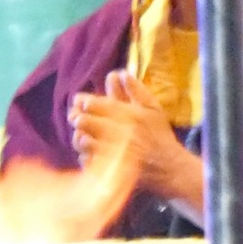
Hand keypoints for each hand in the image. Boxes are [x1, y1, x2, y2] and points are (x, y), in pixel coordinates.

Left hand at [69, 72, 204, 208]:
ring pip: (82, 141)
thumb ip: (136, 90)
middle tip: (74, 116)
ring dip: (78, 135)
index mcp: (130, 116)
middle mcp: (119, 133)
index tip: (80, 101)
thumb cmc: (159, 134)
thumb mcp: (153, 108)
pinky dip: (84, 154)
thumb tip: (120, 73)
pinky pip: (86, 160)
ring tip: (80, 133)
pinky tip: (88, 151)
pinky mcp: (108, 170)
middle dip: (77, 117)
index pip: (97, 105)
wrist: (168, 167)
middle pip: (85, 121)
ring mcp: (112, 153)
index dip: (85, 102)